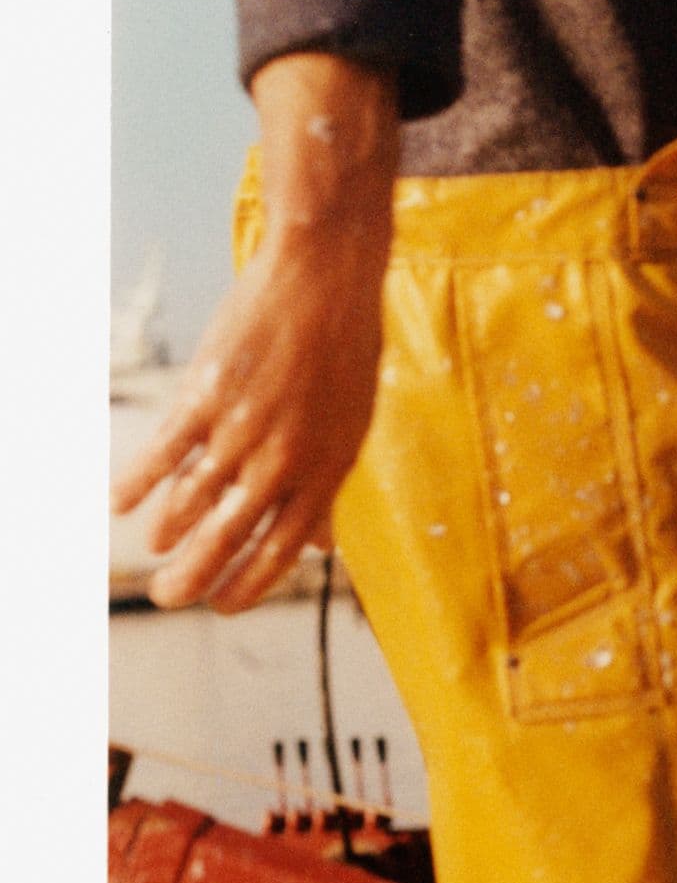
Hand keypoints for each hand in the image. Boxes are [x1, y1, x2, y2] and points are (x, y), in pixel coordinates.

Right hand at [111, 54, 396, 612]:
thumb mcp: (351, 424)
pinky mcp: (209, 393)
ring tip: (154, 552)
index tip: (222, 605)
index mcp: (326, 470)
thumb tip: (321, 546)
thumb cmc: (343, 352)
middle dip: (196, 575)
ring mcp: (245, 427)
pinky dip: (138, 481)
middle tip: (168, 599)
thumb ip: (328, 487)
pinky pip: (164, 451)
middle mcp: (286, 458)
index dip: (250, 583)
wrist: (325, 277)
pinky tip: (118, 504)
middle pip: (231, 535)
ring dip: (167, 532)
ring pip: (193, 499)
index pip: (284, 548)